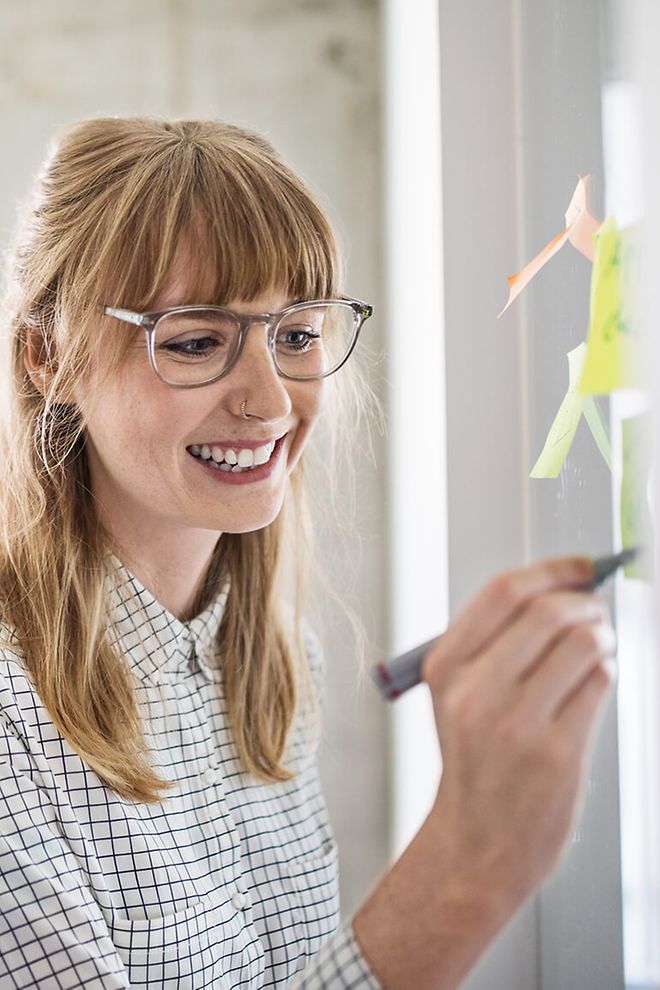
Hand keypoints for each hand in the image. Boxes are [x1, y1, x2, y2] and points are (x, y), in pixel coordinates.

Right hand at [422, 555, 615, 911]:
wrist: (477, 844)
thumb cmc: (476, 763)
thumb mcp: (458, 696)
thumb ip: (496, 644)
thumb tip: (561, 591)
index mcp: (446, 667)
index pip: (504, 592)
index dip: (552, 570)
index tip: (581, 566)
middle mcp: (475, 691)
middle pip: (548, 612)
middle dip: (586, 603)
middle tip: (596, 612)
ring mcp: (516, 723)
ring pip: (581, 643)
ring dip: (603, 637)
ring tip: (599, 649)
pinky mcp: (556, 752)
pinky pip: (598, 684)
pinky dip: (607, 671)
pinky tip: (595, 682)